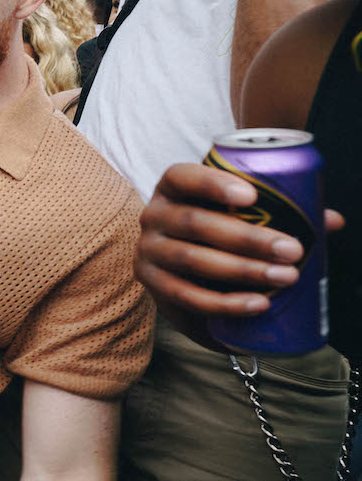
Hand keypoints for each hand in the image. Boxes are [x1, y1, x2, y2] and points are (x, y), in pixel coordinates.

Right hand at [136, 161, 341, 319]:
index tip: (254, 195)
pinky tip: (259, 303)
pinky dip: (225, 302)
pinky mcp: (152, 285)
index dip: (213, 183)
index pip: (182, 176)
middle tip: (293, 250)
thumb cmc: (215, 232)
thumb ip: (278, 212)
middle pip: (195, 223)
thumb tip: (331, 221)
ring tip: (286, 276)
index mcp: (172, 188)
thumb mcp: (236, 215)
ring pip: (192, 260)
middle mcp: (153, 216)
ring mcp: (148, 251)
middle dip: (248, 237)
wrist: (177, 270)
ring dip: (243, 270)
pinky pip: (187, 296)